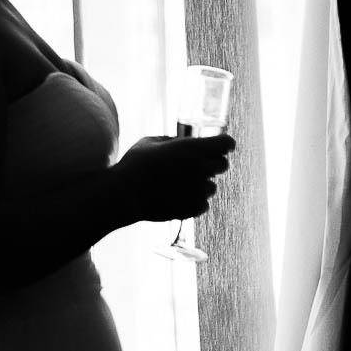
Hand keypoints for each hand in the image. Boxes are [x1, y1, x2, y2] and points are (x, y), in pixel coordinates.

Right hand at [115, 134, 234, 222]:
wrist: (123, 195)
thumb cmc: (134, 165)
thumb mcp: (150, 142)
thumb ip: (172, 141)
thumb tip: (181, 142)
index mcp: (192, 148)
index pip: (227, 143)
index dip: (223, 144)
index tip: (218, 146)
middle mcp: (200, 168)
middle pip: (223, 165)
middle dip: (213, 163)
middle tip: (197, 166)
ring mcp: (198, 190)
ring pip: (212, 187)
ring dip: (201, 185)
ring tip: (180, 185)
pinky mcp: (192, 209)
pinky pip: (203, 204)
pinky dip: (194, 202)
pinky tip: (177, 198)